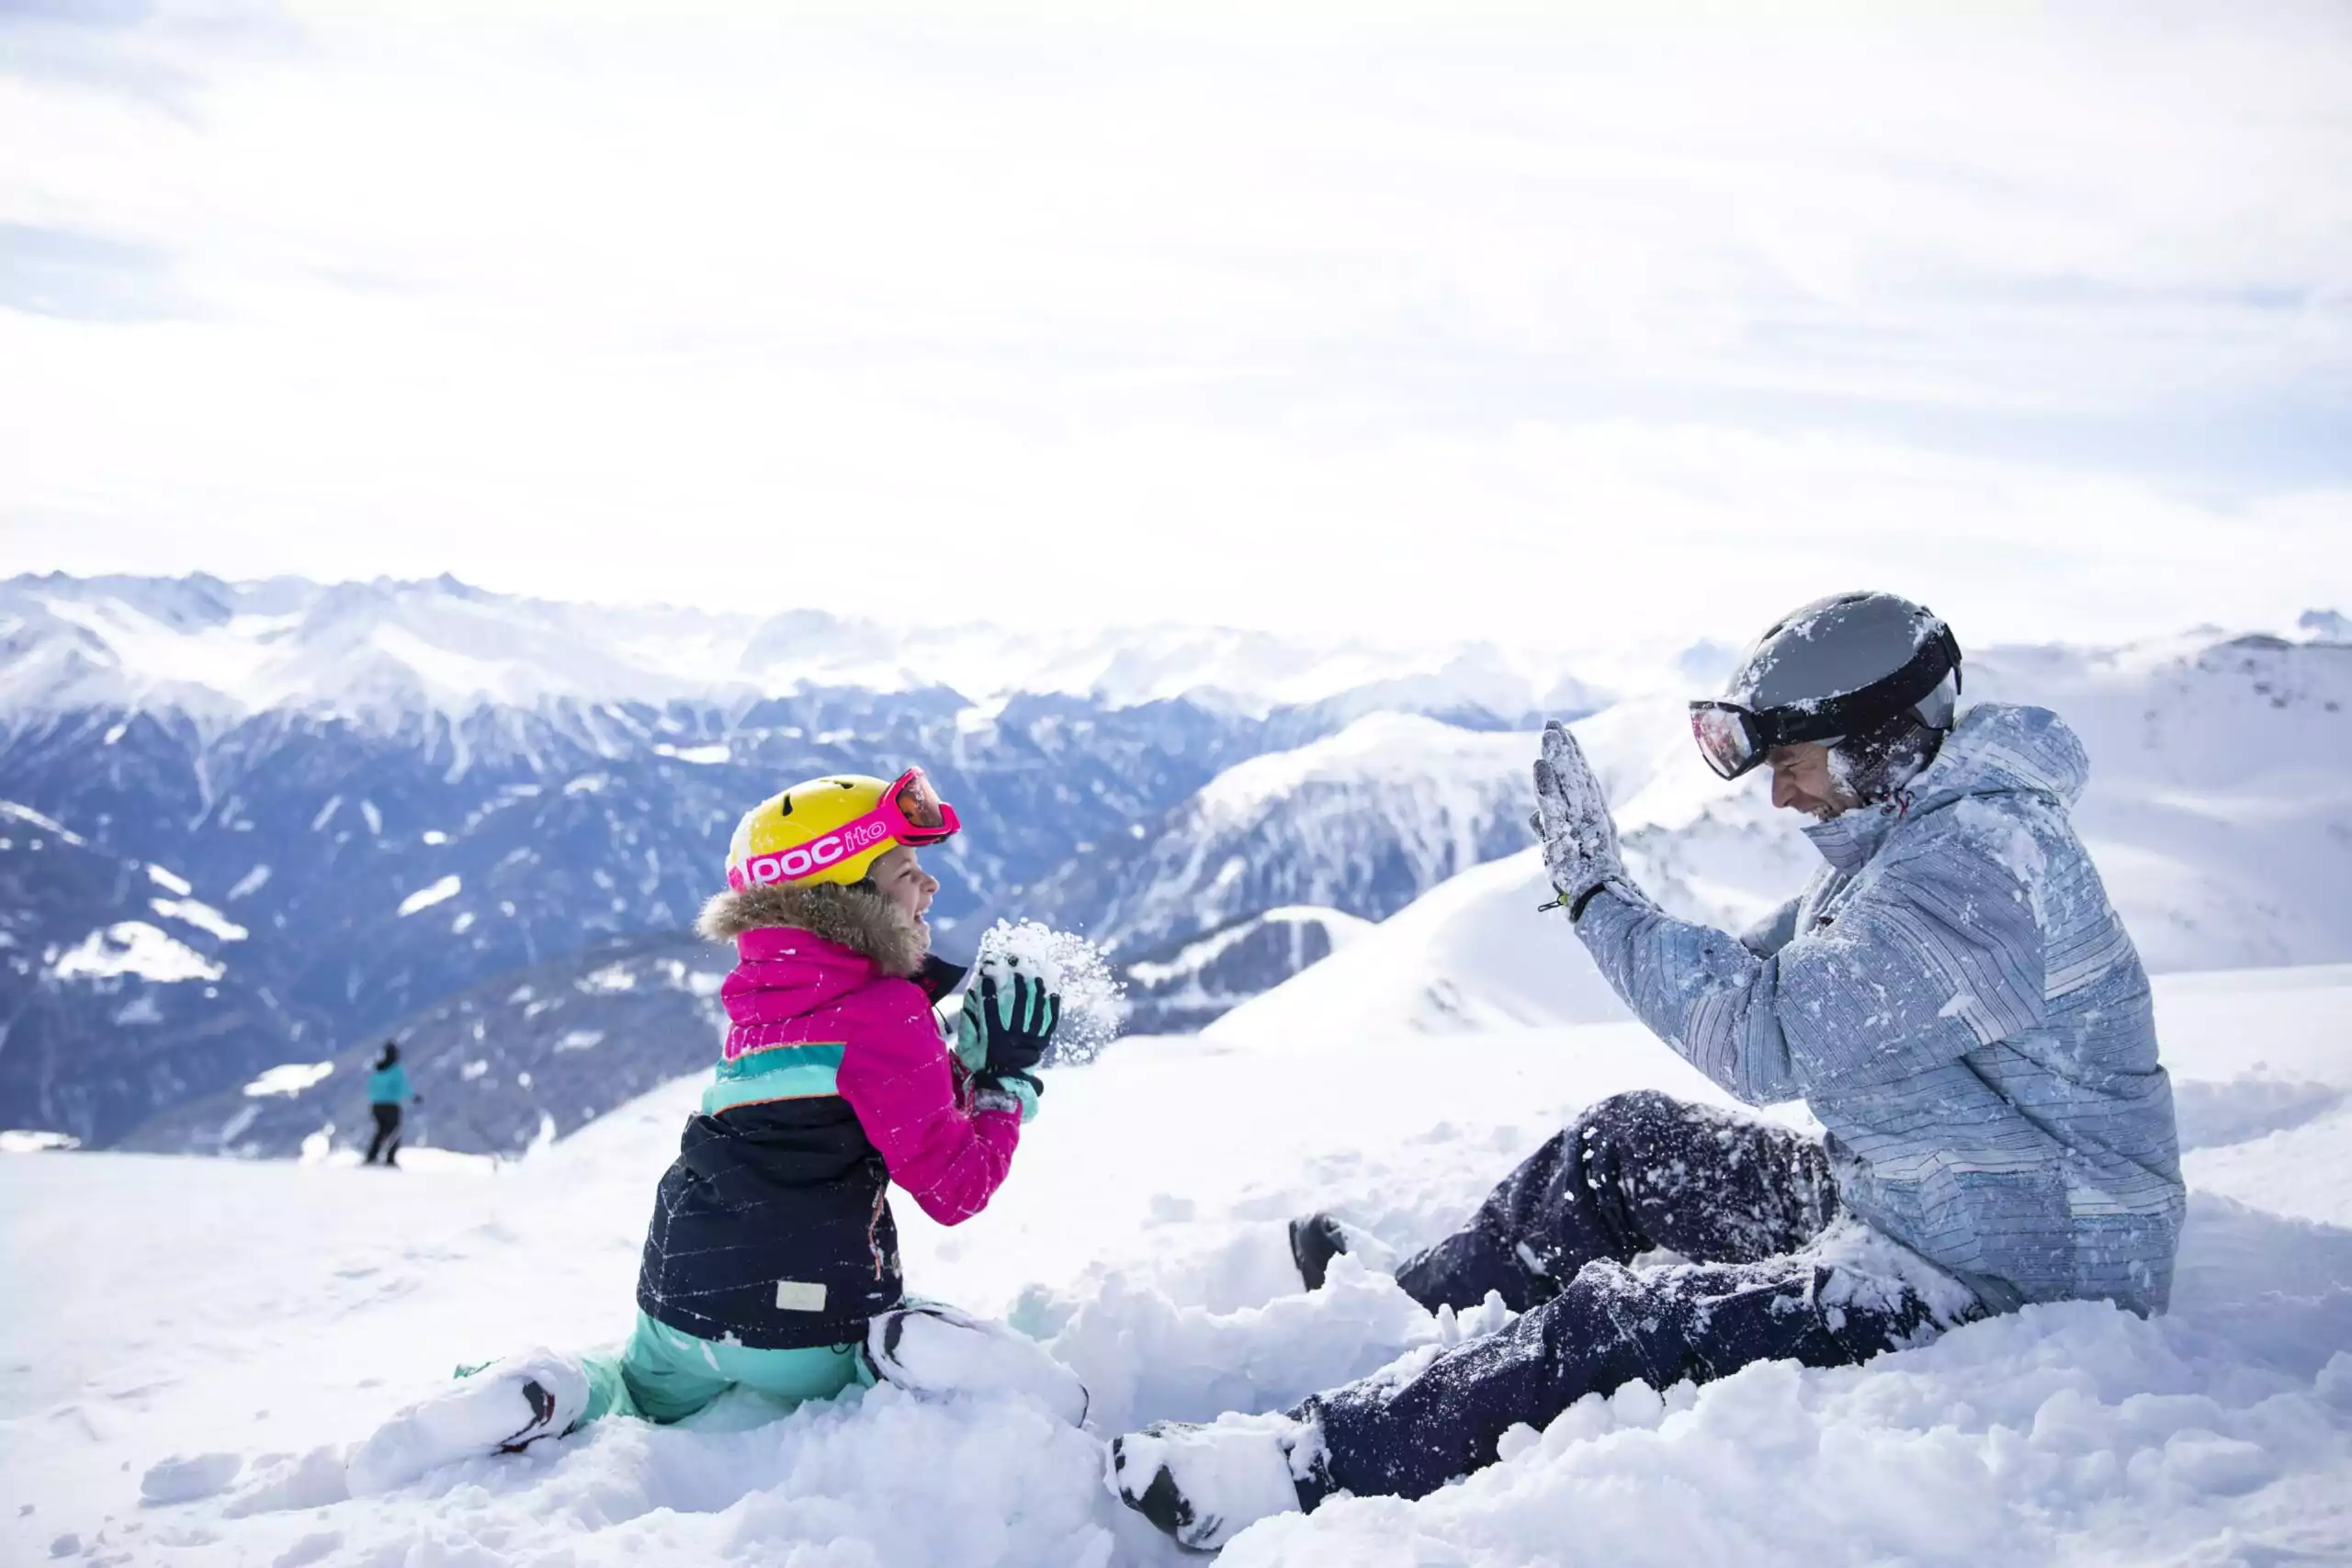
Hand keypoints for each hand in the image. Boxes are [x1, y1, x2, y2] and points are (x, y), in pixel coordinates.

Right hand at [960, 973, 1059, 1096]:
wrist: (1004, 1085)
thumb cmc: (984, 1065)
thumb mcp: (970, 1048)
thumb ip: (970, 1025)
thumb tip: (972, 1000)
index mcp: (995, 1038)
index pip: (991, 1010)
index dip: (989, 992)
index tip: (986, 977)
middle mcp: (1014, 1036)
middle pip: (1017, 1007)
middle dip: (1017, 987)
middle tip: (1017, 972)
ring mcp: (1030, 1039)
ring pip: (1035, 1012)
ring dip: (1036, 994)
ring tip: (1036, 979)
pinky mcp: (1042, 1043)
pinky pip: (1049, 1024)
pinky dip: (1052, 1010)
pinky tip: (1054, 995)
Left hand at [1530, 720, 1625, 915]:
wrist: (1607, 911)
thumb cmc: (1590, 889)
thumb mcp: (1568, 856)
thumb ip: (1550, 832)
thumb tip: (1531, 816)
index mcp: (1595, 823)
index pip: (1582, 784)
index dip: (1573, 758)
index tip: (1564, 734)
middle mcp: (1591, 820)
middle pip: (1576, 778)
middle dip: (1564, 750)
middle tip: (1553, 723)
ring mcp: (1582, 829)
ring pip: (1569, 787)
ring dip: (1559, 759)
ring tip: (1550, 733)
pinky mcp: (1570, 840)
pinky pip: (1556, 809)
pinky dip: (1548, 788)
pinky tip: (1540, 766)